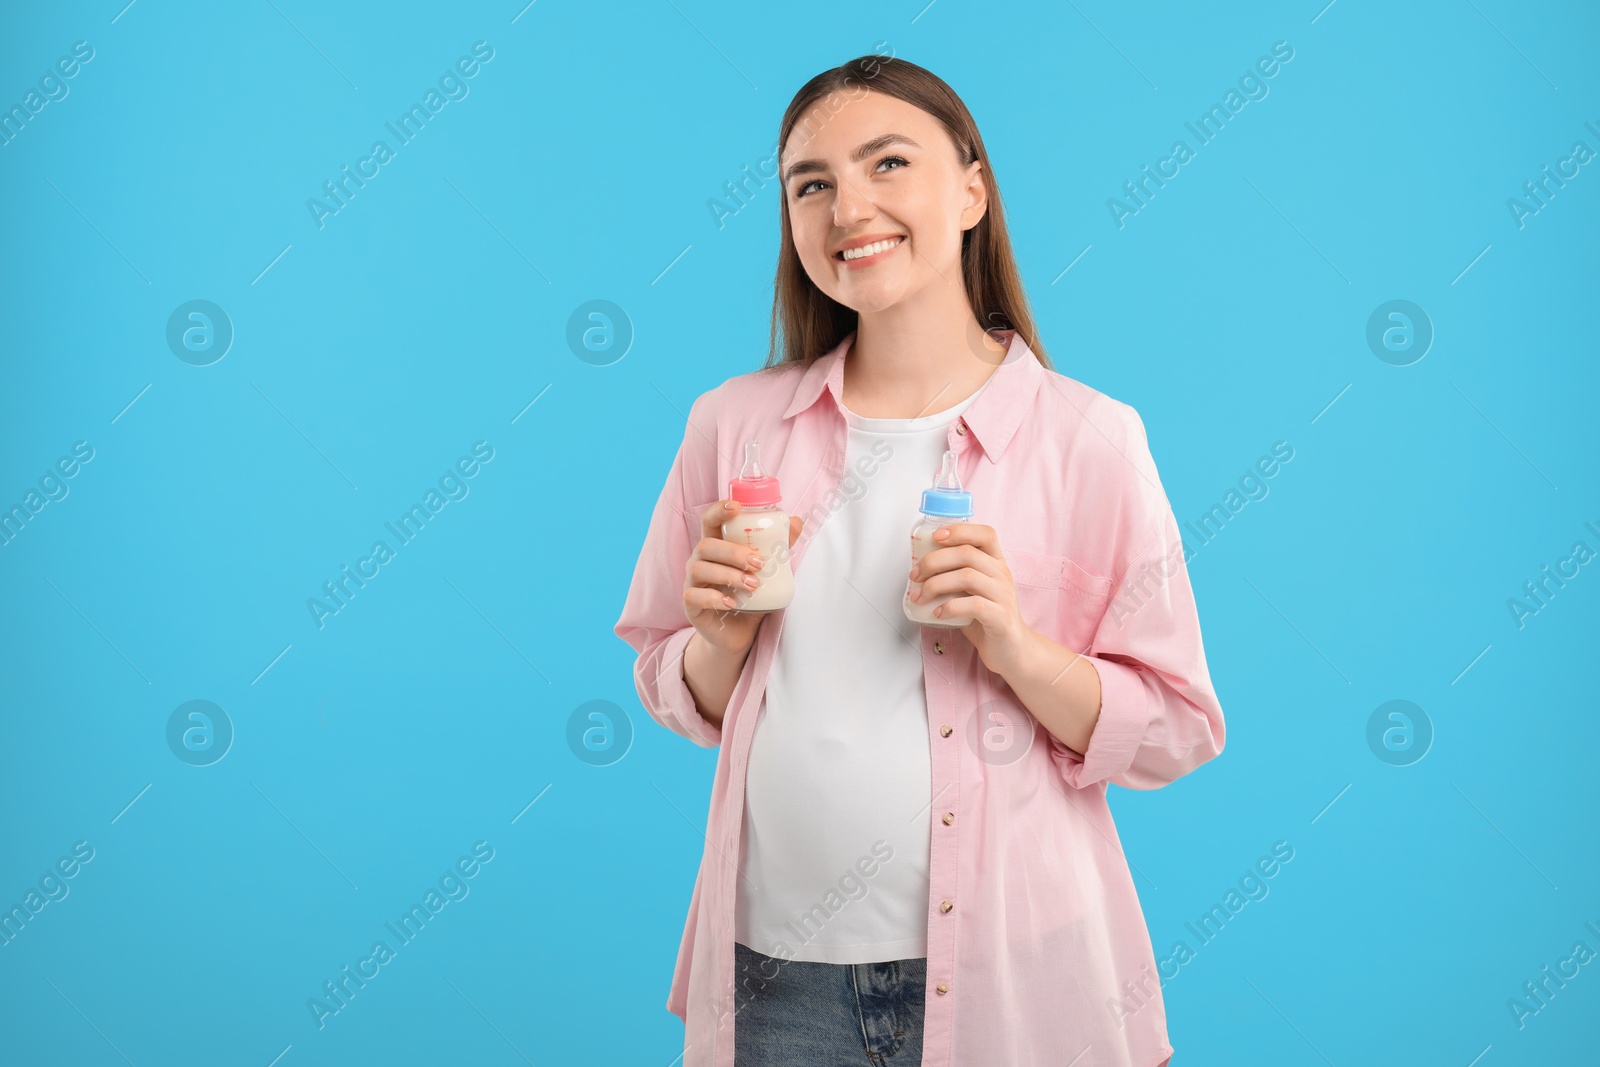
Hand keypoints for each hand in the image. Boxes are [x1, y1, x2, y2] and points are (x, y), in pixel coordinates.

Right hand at [683, 499, 802, 655]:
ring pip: (700, 568)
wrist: (739, 634)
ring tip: (753, 585)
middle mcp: (700, 561)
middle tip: (759, 563)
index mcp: (717, 547)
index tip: (737, 507)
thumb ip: (779, 548)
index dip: (719, 510)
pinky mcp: (690, 605)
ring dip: (729, 574)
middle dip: (733, 552)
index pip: (710, 521)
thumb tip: (796, 522)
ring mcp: (692, 582)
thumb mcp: (768, 572)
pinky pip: (695, 596)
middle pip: (706, 545)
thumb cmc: (750, 597)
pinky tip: (732, 603)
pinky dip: (714, 598)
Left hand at [907, 522, 1032, 672]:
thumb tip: (919, 568)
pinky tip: (937, 613)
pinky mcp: (1000, 618)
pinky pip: (973, 605)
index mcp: (996, 563)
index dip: (960, 530)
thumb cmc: (986, 617)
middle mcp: (1002, 575)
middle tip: (915, 575)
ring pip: (967, 576)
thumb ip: (954, 575)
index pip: (985, 534)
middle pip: (967, 554)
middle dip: (934, 561)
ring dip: (936, 584)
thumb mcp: (971, 590)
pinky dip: (949, 607)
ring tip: (920, 596)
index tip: (935, 537)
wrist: (1010, 649)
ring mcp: (1004, 596)